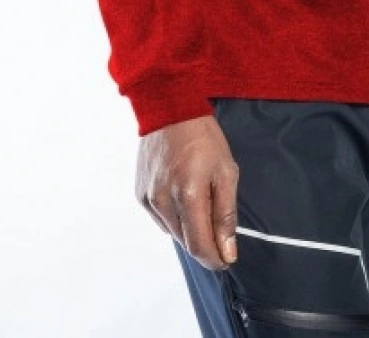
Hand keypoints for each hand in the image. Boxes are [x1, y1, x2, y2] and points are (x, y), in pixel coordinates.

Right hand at [135, 113, 239, 270]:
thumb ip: (226, 215)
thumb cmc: (203, 138)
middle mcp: (163, 201)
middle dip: (205, 241)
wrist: (170, 109)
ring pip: (173, 232)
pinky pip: (161, 219)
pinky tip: (183, 194)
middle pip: (186, 242)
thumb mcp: (226, 172)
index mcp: (188, 195)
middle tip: (219, 224)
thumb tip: (227, 251)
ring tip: (200, 199)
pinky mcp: (140, 194)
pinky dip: (174, 216)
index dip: (215, 259)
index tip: (227, 259)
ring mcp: (149, 198)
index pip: (199, 246)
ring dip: (189, 228)